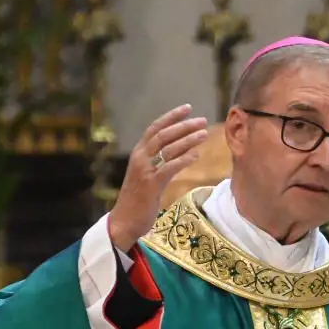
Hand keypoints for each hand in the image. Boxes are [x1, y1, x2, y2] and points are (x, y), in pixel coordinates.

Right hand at [107, 104, 209, 250]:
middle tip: (202, 120)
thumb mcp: (147, 174)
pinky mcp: (150, 185)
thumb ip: (159, 161)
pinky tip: (196, 156)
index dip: (171, 117)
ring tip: (204, 134)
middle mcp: (139, 158)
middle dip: (183, 126)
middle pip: (163, 135)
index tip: (188, 108)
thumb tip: (181, 149)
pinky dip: (183, 160)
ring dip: (188, 140)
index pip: (155, 128)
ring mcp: (144, 171)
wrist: (124, 220)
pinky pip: (169, 168)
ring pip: (167, 149)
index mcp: (138, 153)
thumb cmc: (138, 198)